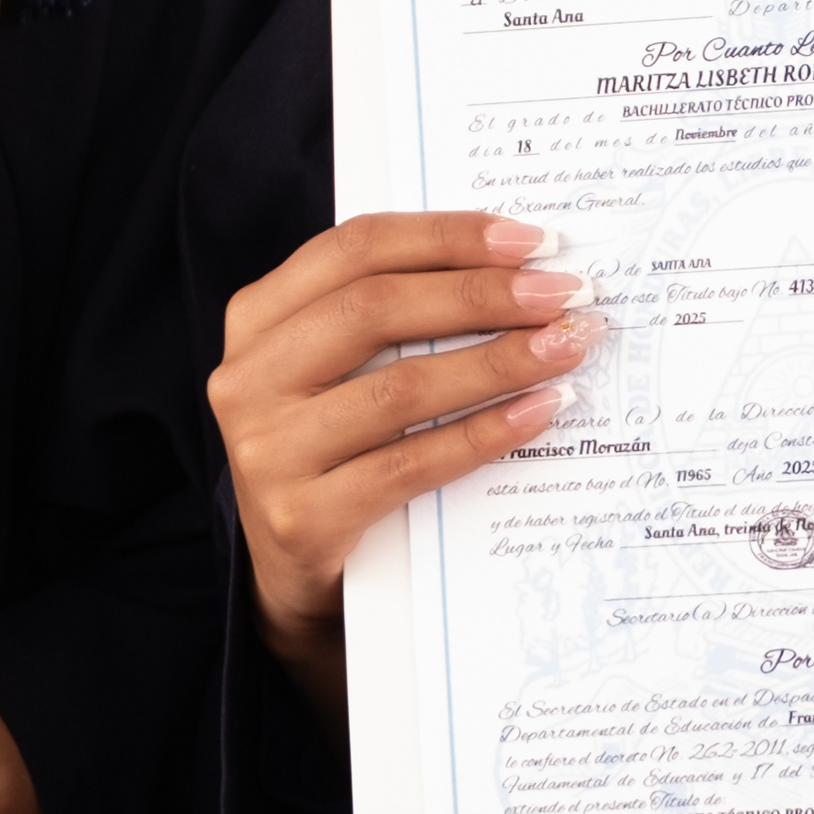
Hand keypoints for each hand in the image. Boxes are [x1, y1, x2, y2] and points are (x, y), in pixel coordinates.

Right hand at [210, 209, 595, 732]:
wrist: (298, 577)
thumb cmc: (338, 450)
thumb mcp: (341, 371)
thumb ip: (395, 317)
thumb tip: (516, 268)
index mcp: (257, 319)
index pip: (354, 249)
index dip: (445, 236)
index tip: (529, 240)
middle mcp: (247, 379)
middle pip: (376, 309)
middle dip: (482, 294)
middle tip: (563, 295)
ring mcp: (266, 452)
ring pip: (399, 388)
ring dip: (497, 362)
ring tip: (566, 348)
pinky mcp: (301, 519)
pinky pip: (412, 465)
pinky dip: (485, 434)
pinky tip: (539, 413)